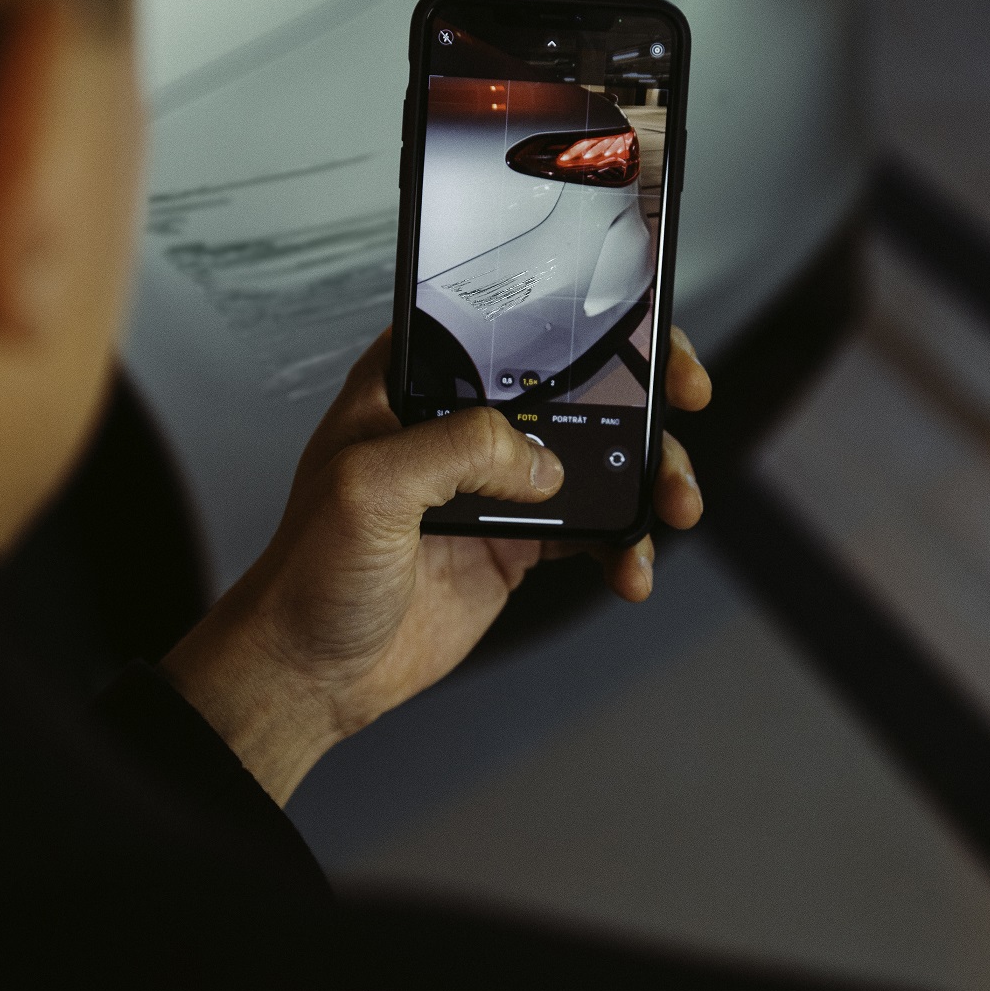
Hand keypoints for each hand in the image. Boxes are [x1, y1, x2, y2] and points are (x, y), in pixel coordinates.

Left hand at [162, 327, 709, 803]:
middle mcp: (461, 423)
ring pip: (595, 458)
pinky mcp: (516, 541)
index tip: (638, 333)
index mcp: (415, 383)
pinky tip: (631, 569)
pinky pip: (591, 529)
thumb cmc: (307, 571)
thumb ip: (457, 450)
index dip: (579, 317)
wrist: (313, 673)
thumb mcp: (368, 487)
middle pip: (571, 383)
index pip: (508, 324)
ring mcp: (494, 484)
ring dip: (646, 476)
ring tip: (673, 506)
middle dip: (639, 394)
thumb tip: (541, 459)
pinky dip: (624, 546)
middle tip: (682, 404)